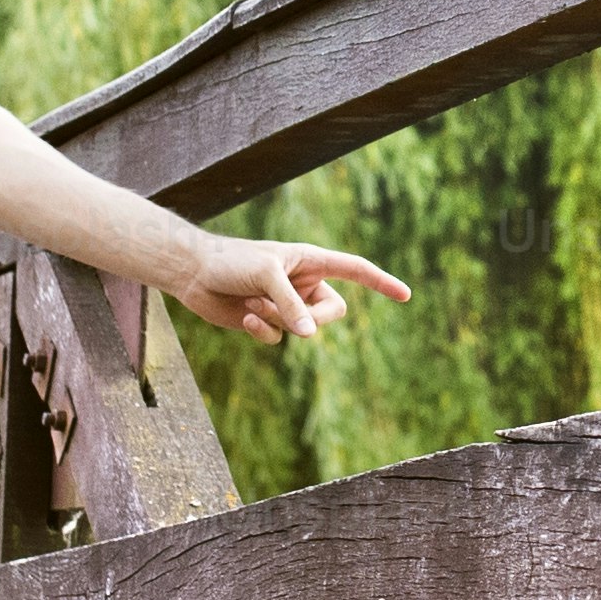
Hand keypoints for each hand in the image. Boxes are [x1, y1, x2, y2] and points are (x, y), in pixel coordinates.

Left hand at [163, 233, 409, 344]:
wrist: (194, 273)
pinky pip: (280, 338)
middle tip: (291, 315)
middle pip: (334, 311)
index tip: (406, 295)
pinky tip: (245, 318)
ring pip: (304, 329)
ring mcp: (286, 305)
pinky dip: (263, 331)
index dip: (381, 282)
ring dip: (278, 321)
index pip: (356, 270)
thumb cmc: (231, 262)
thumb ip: (291, 305)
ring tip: (254, 305)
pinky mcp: (267, 322)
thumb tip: (311, 335)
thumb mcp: (266, 277)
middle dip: (314, 318)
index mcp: (311, 261)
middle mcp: (303, 283)